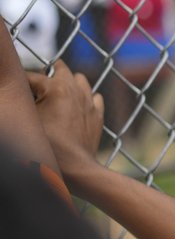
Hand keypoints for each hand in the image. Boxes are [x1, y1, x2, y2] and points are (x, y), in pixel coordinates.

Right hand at [26, 60, 104, 178]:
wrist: (75, 168)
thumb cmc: (48, 145)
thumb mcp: (27, 119)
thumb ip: (22, 101)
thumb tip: (19, 94)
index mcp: (56, 87)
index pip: (31, 76)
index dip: (19, 82)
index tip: (13, 86)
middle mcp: (76, 90)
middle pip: (61, 70)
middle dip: (47, 74)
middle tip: (36, 83)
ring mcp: (89, 102)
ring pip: (80, 80)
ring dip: (68, 81)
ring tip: (57, 90)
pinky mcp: (97, 115)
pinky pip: (94, 97)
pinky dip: (85, 97)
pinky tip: (77, 105)